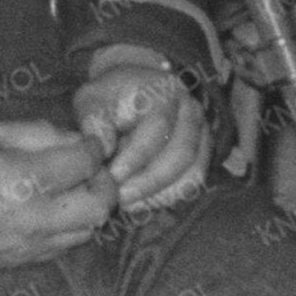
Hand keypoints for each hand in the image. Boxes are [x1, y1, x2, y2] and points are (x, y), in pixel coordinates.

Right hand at [0, 116, 117, 267]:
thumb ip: (38, 132)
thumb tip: (74, 140)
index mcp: (28, 178)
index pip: (86, 163)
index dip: (93, 148)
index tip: (88, 143)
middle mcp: (37, 216)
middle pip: (100, 206)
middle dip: (103, 184)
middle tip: (88, 172)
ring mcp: (30, 244)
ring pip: (86, 232)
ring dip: (86, 209)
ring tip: (69, 193)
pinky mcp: (20, 261)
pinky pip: (62, 248)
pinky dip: (67, 229)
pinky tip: (49, 213)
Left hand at [69, 54, 211, 217]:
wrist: (131, 95)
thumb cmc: (109, 99)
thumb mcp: (93, 100)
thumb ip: (95, 120)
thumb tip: (104, 148)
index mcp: (166, 91)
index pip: (158, 125)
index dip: (137, 155)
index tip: (114, 175)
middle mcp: (191, 111)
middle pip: (182, 152)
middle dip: (150, 181)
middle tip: (120, 197)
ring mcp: (202, 134)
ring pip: (193, 171)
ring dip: (161, 193)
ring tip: (129, 203)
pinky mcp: (202, 154)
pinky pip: (193, 182)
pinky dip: (169, 197)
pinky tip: (142, 204)